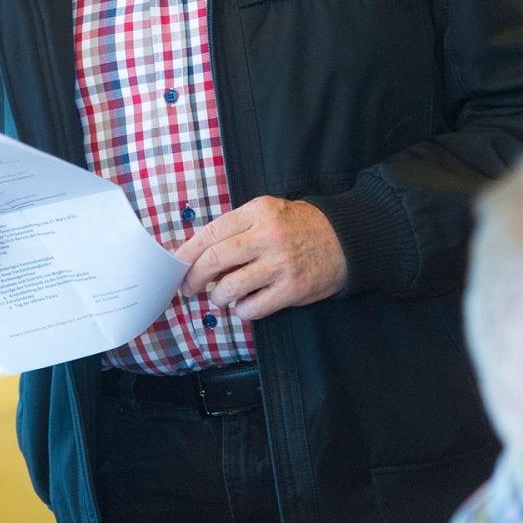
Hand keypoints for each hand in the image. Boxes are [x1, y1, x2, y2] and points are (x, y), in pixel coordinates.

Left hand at [175, 197, 346, 320]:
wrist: (345, 239)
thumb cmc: (299, 226)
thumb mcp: (268, 212)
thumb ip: (238, 227)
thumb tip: (200, 252)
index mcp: (257, 212)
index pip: (211, 232)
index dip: (188, 251)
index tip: (177, 263)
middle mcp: (267, 236)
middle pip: (214, 259)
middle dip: (194, 277)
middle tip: (189, 286)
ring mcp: (280, 264)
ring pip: (230, 287)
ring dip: (218, 296)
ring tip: (221, 295)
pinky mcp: (291, 289)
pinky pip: (252, 308)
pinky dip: (242, 310)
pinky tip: (244, 305)